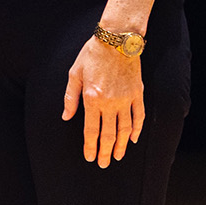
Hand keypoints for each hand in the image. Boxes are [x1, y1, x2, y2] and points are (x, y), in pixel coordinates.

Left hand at [64, 35, 145, 166]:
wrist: (116, 39)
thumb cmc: (92, 54)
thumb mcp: (74, 74)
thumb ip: (70, 97)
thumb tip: (66, 117)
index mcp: (92, 98)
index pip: (91, 129)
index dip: (90, 146)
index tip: (90, 157)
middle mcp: (110, 102)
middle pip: (108, 134)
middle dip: (105, 151)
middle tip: (104, 164)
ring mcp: (126, 99)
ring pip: (125, 129)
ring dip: (121, 145)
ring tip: (118, 156)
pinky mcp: (138, 93)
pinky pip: (139, 116)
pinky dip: (136, 129)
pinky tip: (132, 139)